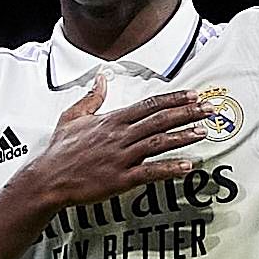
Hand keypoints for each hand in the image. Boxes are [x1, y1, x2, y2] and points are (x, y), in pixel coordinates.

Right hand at [17, 75, 214, 208]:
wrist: (48, 179)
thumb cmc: (60, 151)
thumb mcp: (72, 117)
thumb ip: (91, 98)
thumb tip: (101, 79)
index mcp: (112, 120)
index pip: (149, 105)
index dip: (173, 99)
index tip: (192, 95)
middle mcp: (120, 135)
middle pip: (160, 120)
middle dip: (187, 113)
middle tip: (209, 109)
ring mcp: (121, 157)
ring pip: (159, 142)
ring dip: (184, 136)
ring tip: (204, 131)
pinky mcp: (121, 178)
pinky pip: (150, 171)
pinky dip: (170, 168)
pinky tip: (187, 166)